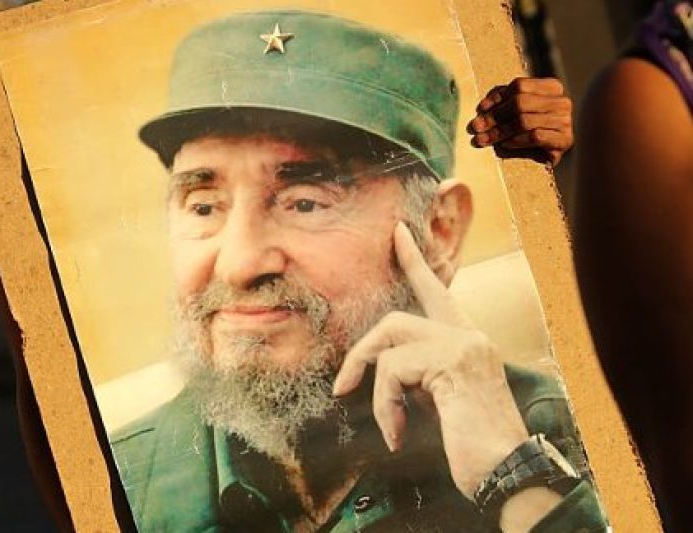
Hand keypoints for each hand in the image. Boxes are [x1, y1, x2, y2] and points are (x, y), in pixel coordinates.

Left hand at [332, 221, 527, 497]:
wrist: (508, 472)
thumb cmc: (474, 445)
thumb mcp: (442, 400)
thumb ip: (422, 374)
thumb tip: (384, 369)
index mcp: (468, 341)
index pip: (437, 291)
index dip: (414, 261)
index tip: (397, 233)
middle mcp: (469, 335)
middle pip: (395, 320)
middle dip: (362, 353)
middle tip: (342, 387)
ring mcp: (462, 345)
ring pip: (389, 342)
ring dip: (377, 390)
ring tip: (389, 427)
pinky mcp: (451, 362)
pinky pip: (393, 370)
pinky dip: (386, 406)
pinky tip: (397, 436)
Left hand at [468, 77, 572, 166]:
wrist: (548, 155)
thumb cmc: (528, 130)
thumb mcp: (515, 111)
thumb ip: (502, 102)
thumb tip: (483, 107)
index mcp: (551, 87)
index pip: (519, 86)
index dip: (497, 98)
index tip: (480, 110)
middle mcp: (561, 101)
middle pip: (520, 103)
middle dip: (494, 117)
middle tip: (476, 127)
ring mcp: (565, 120)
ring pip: (524, 121)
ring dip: (499, 132)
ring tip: (483, 139)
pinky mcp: (564, 139)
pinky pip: (534, 136)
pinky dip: (516, 141)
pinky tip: (504, 144)